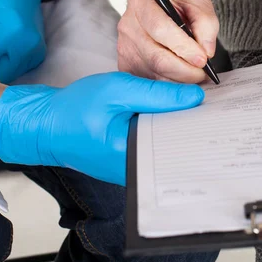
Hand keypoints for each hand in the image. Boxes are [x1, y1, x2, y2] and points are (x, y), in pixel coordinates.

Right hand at [0, 72, 203, 185]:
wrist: (45, 123)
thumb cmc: (73, 109)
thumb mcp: (117, 91)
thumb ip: (157, 95)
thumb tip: (194, 97)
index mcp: (134, 158)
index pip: (179, 142)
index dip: (198, 122)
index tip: (216, 106)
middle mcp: (136, 169)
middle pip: (176, 145)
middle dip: (191, 123)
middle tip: (209, 102)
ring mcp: (132, 167)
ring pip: (165, 143)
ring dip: (176, 123)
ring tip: (191, 104)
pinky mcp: (129, 159)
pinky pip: (153, 143)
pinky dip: (161, 126)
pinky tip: (168, 111)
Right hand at [117, 0, 218, 82]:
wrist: (165, 17)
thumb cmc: (180, 10)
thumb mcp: (198, 5)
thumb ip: (206, 23)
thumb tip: (206, 51)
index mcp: (142, 2)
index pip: (160, 28)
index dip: (183, 47)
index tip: (202, 59)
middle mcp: (128, 26)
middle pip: (157, 58)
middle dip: (185, 70)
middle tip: (203, 72)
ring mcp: (125, 48)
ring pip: (156, 74)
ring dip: (181, 80)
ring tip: (195, 74)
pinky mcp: (127, 67)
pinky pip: (151, 82)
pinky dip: (171, 85)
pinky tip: (182, 78)